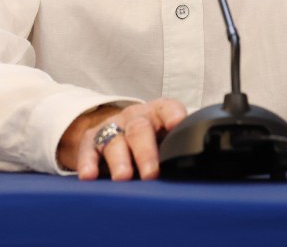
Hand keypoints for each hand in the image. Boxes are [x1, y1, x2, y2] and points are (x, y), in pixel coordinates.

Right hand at [58, 98, 186, 180]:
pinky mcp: (91, 139)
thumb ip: (178, 147)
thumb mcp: (165, 136)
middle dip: (145, 152)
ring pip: (115, 141)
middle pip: (140, 130)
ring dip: (119, 160)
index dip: (173, 115)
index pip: (168, 108)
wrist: (117, 127)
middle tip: (151, 173)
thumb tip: (199, 167)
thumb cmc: (150, 136)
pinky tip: (89, 175)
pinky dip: (87, 163)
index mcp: (158, 113)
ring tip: (123, 178)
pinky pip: (87, 149)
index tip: (178, 124)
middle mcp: (135, 117)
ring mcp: (112, 126)